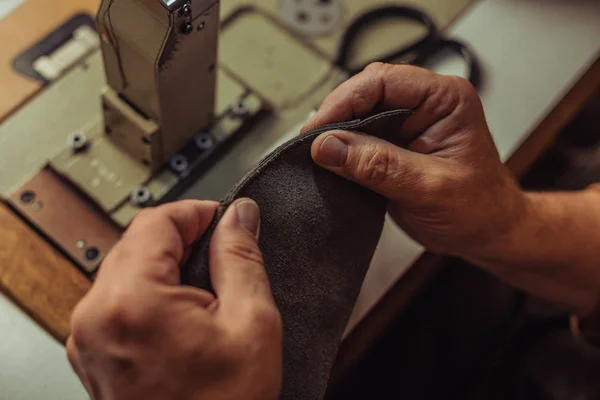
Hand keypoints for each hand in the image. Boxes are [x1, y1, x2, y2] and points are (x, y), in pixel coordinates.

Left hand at [67, 200, 281, 399]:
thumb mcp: (251, 323)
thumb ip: (241, 257)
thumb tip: (239, 216)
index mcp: (131, 301)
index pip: (157, 221)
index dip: (197, 213)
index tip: (224, 220)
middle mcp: (95, 317)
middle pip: (137, 243)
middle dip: (183, 240)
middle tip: (223, 256)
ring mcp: (88, 338)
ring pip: (126, 269)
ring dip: (166, 267)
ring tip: (206, 291)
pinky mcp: (93, 353)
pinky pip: (119, 300)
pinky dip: (150, 293)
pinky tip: (183, 313)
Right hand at [303, 63, 527, 257]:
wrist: (487, 233)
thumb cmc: (478, 209)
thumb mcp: (428, 188)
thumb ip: (378, 166)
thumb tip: (327, 147)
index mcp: (445, 99)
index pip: (382, 81)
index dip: (344, 102)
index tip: (316, 131)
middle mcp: (426, 103)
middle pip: (366, 91)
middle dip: (336, 115)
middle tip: (310, 145)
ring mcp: (409, 122)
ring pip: (359, 113)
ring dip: (336, 132)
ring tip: (315, 155)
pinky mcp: (395, 143)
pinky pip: (360, 136)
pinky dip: (342, 149)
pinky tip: (330, 163)